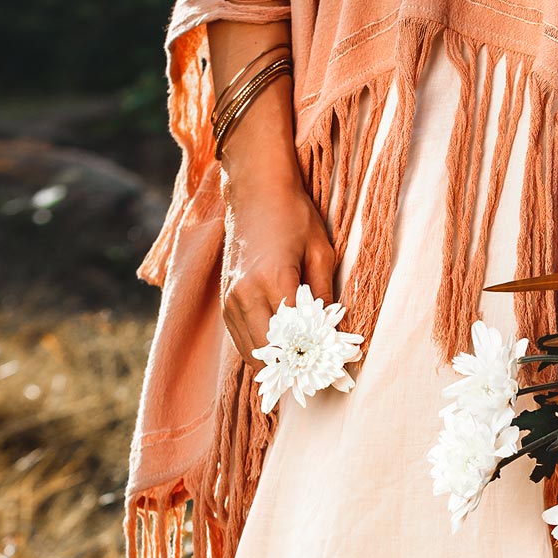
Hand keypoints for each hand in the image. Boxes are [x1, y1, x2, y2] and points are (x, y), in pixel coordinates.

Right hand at [220, 178, 336, 367]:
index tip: (333, 362)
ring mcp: (230, 299)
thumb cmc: (293, 214)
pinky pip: (241, 340)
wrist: (255, 190)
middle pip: (270, 352)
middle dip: (295, 363)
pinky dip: (262, 350)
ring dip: (277, 360)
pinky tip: (283, 348)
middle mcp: (245, 294)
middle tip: (319, 368)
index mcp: (273, 280)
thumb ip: (325, 294)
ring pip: (252, 352)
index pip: (295, 335)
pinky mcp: (225, 301)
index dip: (315, 353)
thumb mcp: (321, 251)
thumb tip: (332, 330)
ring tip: (302, 360)